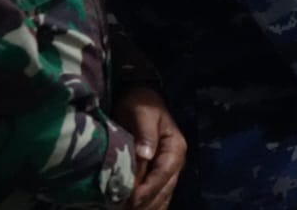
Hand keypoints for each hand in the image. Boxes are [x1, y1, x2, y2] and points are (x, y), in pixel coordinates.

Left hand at [113, 85, 186, 209]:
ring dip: (146, 206)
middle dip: (145, 204)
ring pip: (160, 197)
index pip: (163, 174)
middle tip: (121, 209)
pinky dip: (146, 205)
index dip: (147, 190)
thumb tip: (145, 155)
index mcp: (175, 147)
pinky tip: (134, 208)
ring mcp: (166, 170)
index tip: (129, 201)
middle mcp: (174, 162)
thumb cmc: (141, 104)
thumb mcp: (143, 113)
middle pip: (163, 190)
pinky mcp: (156, 175)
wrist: (139, 98)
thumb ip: (145, 133)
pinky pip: (155, 196)